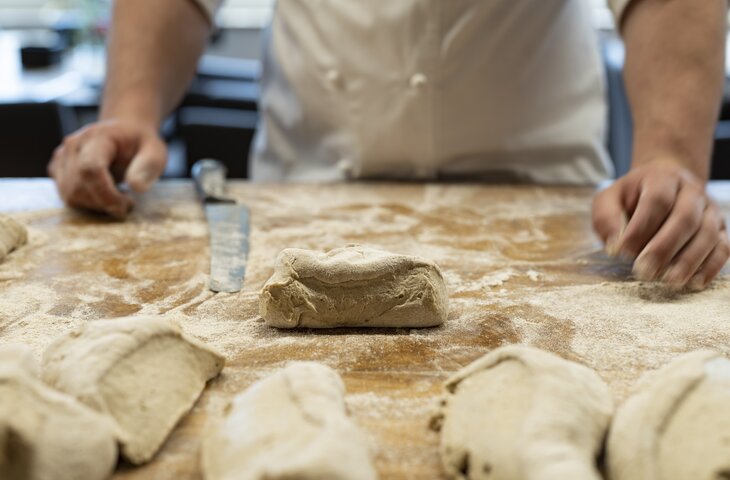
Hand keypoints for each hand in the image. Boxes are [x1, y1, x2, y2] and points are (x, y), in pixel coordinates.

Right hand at [48, 119, 166, 217]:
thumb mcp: (155, 151)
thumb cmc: (140, 143)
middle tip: (127, 203)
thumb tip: (136, 187)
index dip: (106, 194)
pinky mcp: (58, 169)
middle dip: (104, 204)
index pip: (90, 169)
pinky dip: (87, 203)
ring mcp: (62, 157)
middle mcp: (73, 145)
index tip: (127, 204)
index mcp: (97, 137)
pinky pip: (67, 196)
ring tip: (117, 197)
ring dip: (96, 206)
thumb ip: (148, 166)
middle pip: (78, 187)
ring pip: (70, 195)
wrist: (123, 132)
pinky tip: (103, 195)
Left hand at [592, 159, 728, 289]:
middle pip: (685, 218)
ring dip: (689, 260)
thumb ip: (606, 218)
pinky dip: (711, 266)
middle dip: (664, 248)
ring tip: (669, 281)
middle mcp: (691, 191)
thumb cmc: (631, 197)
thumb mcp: (609, 200)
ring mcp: (709, 210)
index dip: (640, 228)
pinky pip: (723, 248)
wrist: (664, 184)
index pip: (657, 201)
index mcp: (663, 178)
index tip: (622, 251)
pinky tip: (694, 283)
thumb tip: (614, 245)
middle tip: (644, 271)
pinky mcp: (720, 229)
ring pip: (708, 234)